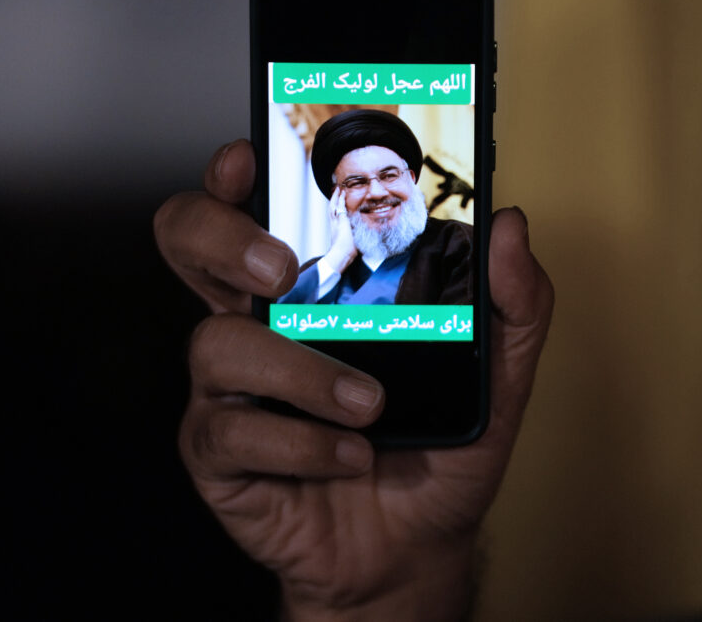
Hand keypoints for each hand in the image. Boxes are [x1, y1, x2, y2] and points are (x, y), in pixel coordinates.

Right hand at [154, 140, 553, 620]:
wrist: (412, 544)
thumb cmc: (437, 448)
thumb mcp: (496, 374)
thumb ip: (512, 301)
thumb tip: (509, 226)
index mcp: (311, 289)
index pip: (251, 209)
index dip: (231, 175)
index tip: (250, 158)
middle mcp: (258, 324)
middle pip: (188, 242)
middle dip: (220, 236)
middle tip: (282, 271)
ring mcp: (231, 388)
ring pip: (217, 343)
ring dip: (300, 371)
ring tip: (367, 403)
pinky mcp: (219, 452)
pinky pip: (233, 430)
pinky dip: (302, 443)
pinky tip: (351, 455)